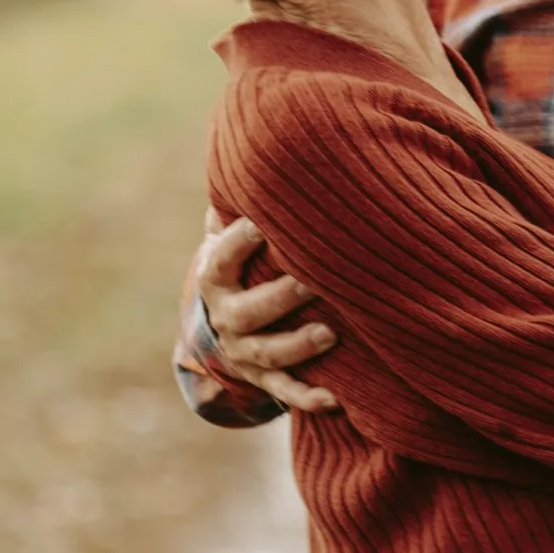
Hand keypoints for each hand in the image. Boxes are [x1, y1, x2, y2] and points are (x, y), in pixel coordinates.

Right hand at [197, 209, 338, 412]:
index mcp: (216, 279)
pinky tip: (337, 400)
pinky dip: (310, 398)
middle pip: (247, 312)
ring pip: (267, 354)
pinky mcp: (265, 380)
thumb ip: (239, 205)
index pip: (220, 261)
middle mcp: (226, 318)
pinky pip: (286, 393)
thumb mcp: (233, 235)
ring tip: (330, 334)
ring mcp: (244, 352)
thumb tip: (250, 153)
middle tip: (314, 280)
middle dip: (280, 296)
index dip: (236, 243)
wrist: (226, 327)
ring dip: (297, 346)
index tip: (260, 223)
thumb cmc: (245, 264)